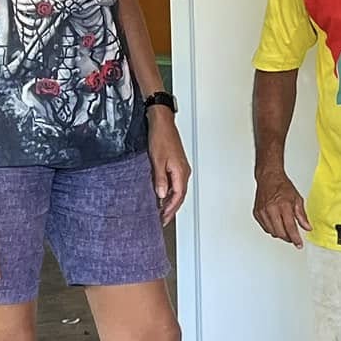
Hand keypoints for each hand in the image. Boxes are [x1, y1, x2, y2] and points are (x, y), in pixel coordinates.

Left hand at [148, 109, 189, 225]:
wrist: (162, 122)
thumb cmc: (161, 137)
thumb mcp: (157, 160)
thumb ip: (160, 179)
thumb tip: (161, 195)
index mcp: (181, 172)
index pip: (177, 197)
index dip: (170, 209)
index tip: (163, 218)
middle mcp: (183, 171)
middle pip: (179, 195)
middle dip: (171, 209)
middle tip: (162, 219)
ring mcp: (180, 168)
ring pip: (177, 190)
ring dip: (170, 201)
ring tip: (161, 210)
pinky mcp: (176, 164)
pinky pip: (175, 182)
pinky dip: (169, 191)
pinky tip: (161, 193)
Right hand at [254, 168, 311, 245]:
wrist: (269, 178)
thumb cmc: (282, 186)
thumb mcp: (297, 199)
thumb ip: (302, 216)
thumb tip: (307, 227)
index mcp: (283, 205)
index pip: (290, 227)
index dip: (295, 238)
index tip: (299, 244)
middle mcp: (271, 209)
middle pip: (280, 232)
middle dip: (288, 238)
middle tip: (293, 238)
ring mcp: (262, 212)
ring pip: (272, 232)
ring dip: (280, 234)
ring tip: (286, 230)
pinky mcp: (257, 213)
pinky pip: (265, 228)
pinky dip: (272, 229)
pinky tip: (277, 225)